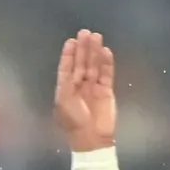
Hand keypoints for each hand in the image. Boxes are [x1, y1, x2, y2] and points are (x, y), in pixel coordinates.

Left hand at [53, 28, 115, 151]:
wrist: (92, 137)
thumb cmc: (73, 120)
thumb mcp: (63, 100)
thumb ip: (66, 82)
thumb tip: (70, 66)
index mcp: (66, 88)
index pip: (67, 67)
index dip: (69, 54)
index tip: (71, 40)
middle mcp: (80, 85)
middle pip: (82, 62)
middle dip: (83, 48)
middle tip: (85, 32)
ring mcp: (94, 87)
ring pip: (94, 65)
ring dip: (94, 51)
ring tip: (96, 36)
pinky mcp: (107, 91)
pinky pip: (106, 74)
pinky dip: (106, 63)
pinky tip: (106, 51)